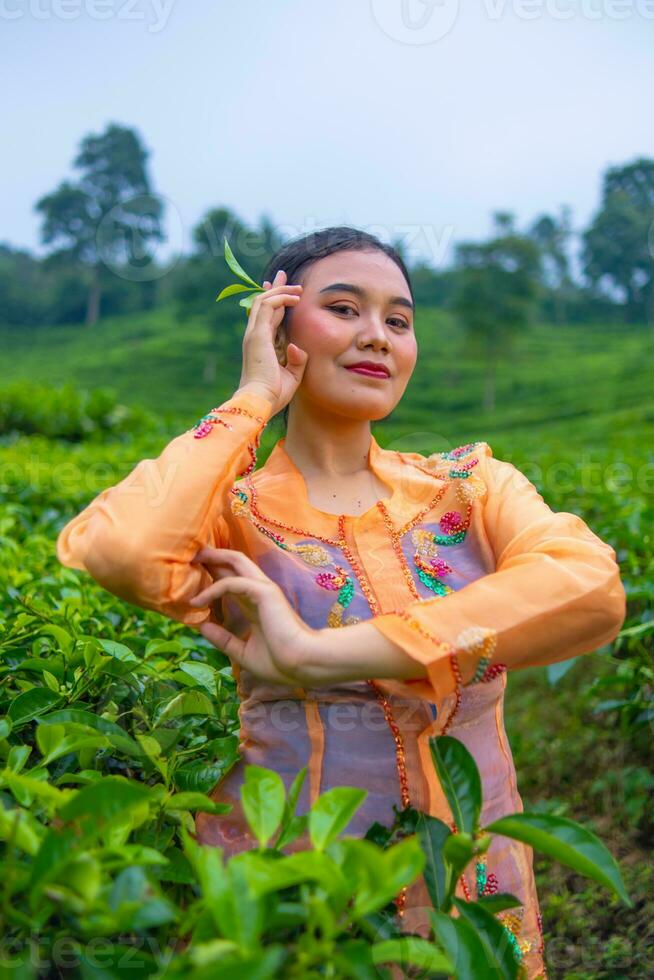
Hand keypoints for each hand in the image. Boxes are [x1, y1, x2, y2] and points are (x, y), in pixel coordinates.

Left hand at [189, 546, 315, 686]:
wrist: (303, 664)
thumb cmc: (280, 662)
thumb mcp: (243, 652)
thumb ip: (224, 639)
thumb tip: (202, 626)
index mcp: (256, 605)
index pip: (232, 581)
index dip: (213, 575)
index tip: (191, 576)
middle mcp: (259, 592)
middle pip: (234, 563)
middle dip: (213, 556)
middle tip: (191, 554)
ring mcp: (263, 589)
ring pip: (236, 561)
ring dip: (213, 557)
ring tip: (193, 558)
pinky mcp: (263, 592)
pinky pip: (233, 583)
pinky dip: (213, 588)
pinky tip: (197, 600)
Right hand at [237, 269, 308, 415]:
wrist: (260, 401)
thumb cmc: (274, 394)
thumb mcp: (291, 375)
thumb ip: (297, 360)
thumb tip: (297, 347)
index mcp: (261, 345)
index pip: (266, 317)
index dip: (273, 301)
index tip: (281, 290)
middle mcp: (255, 337)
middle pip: (263, 304)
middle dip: (274, 289)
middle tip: (283, 275)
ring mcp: (254, 334)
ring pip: (264, 301)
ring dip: (280, 291)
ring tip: (297, 287)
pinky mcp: (258, 334)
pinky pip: (268, 306)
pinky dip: (281, 298)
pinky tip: (294, 298)